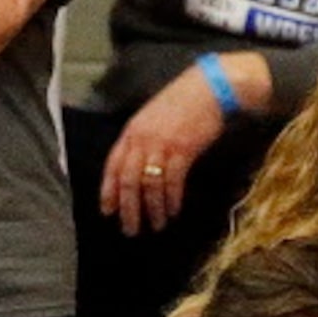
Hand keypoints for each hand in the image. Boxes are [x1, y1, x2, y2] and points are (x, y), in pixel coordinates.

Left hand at [99, 65, 234, 234]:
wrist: (209, 87)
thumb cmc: (182, 102)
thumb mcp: (152, 117)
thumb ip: (141, 140)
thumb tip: (135, 168)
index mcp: (132, 131)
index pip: (112, 165)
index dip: (108, 191)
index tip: (108, 211)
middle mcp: (142, 139)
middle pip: (127, 181)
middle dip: (128, 209)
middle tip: (130, 229)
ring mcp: (162, 144)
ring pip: (149, 185)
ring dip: (153, 209)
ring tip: (157, 225)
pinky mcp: (182, 150)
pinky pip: (172, 182)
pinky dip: (171, 199)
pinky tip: (173, 210)